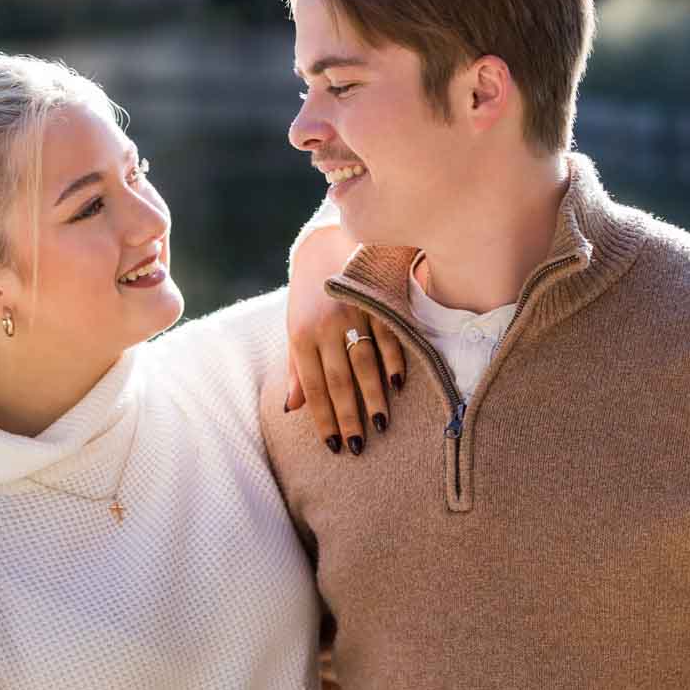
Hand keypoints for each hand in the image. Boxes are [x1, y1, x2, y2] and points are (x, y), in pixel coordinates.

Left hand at [286, 224, 405, 455]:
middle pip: (339, 381)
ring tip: (380, 425)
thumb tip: (292, 410)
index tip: (333, 445)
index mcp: (301, 335)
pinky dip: (394, 361)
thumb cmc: (310, 295)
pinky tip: (397, 385)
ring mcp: (354, 313)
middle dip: (348, 417)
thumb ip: (297, 369)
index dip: (323, 418)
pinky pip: (388, 337)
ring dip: (373, 397)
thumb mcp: (295, 327)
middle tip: (357, 447)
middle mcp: (326, 326)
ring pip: (365, 363)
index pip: (313, 387)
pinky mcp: (378, 301)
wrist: (329, 242)